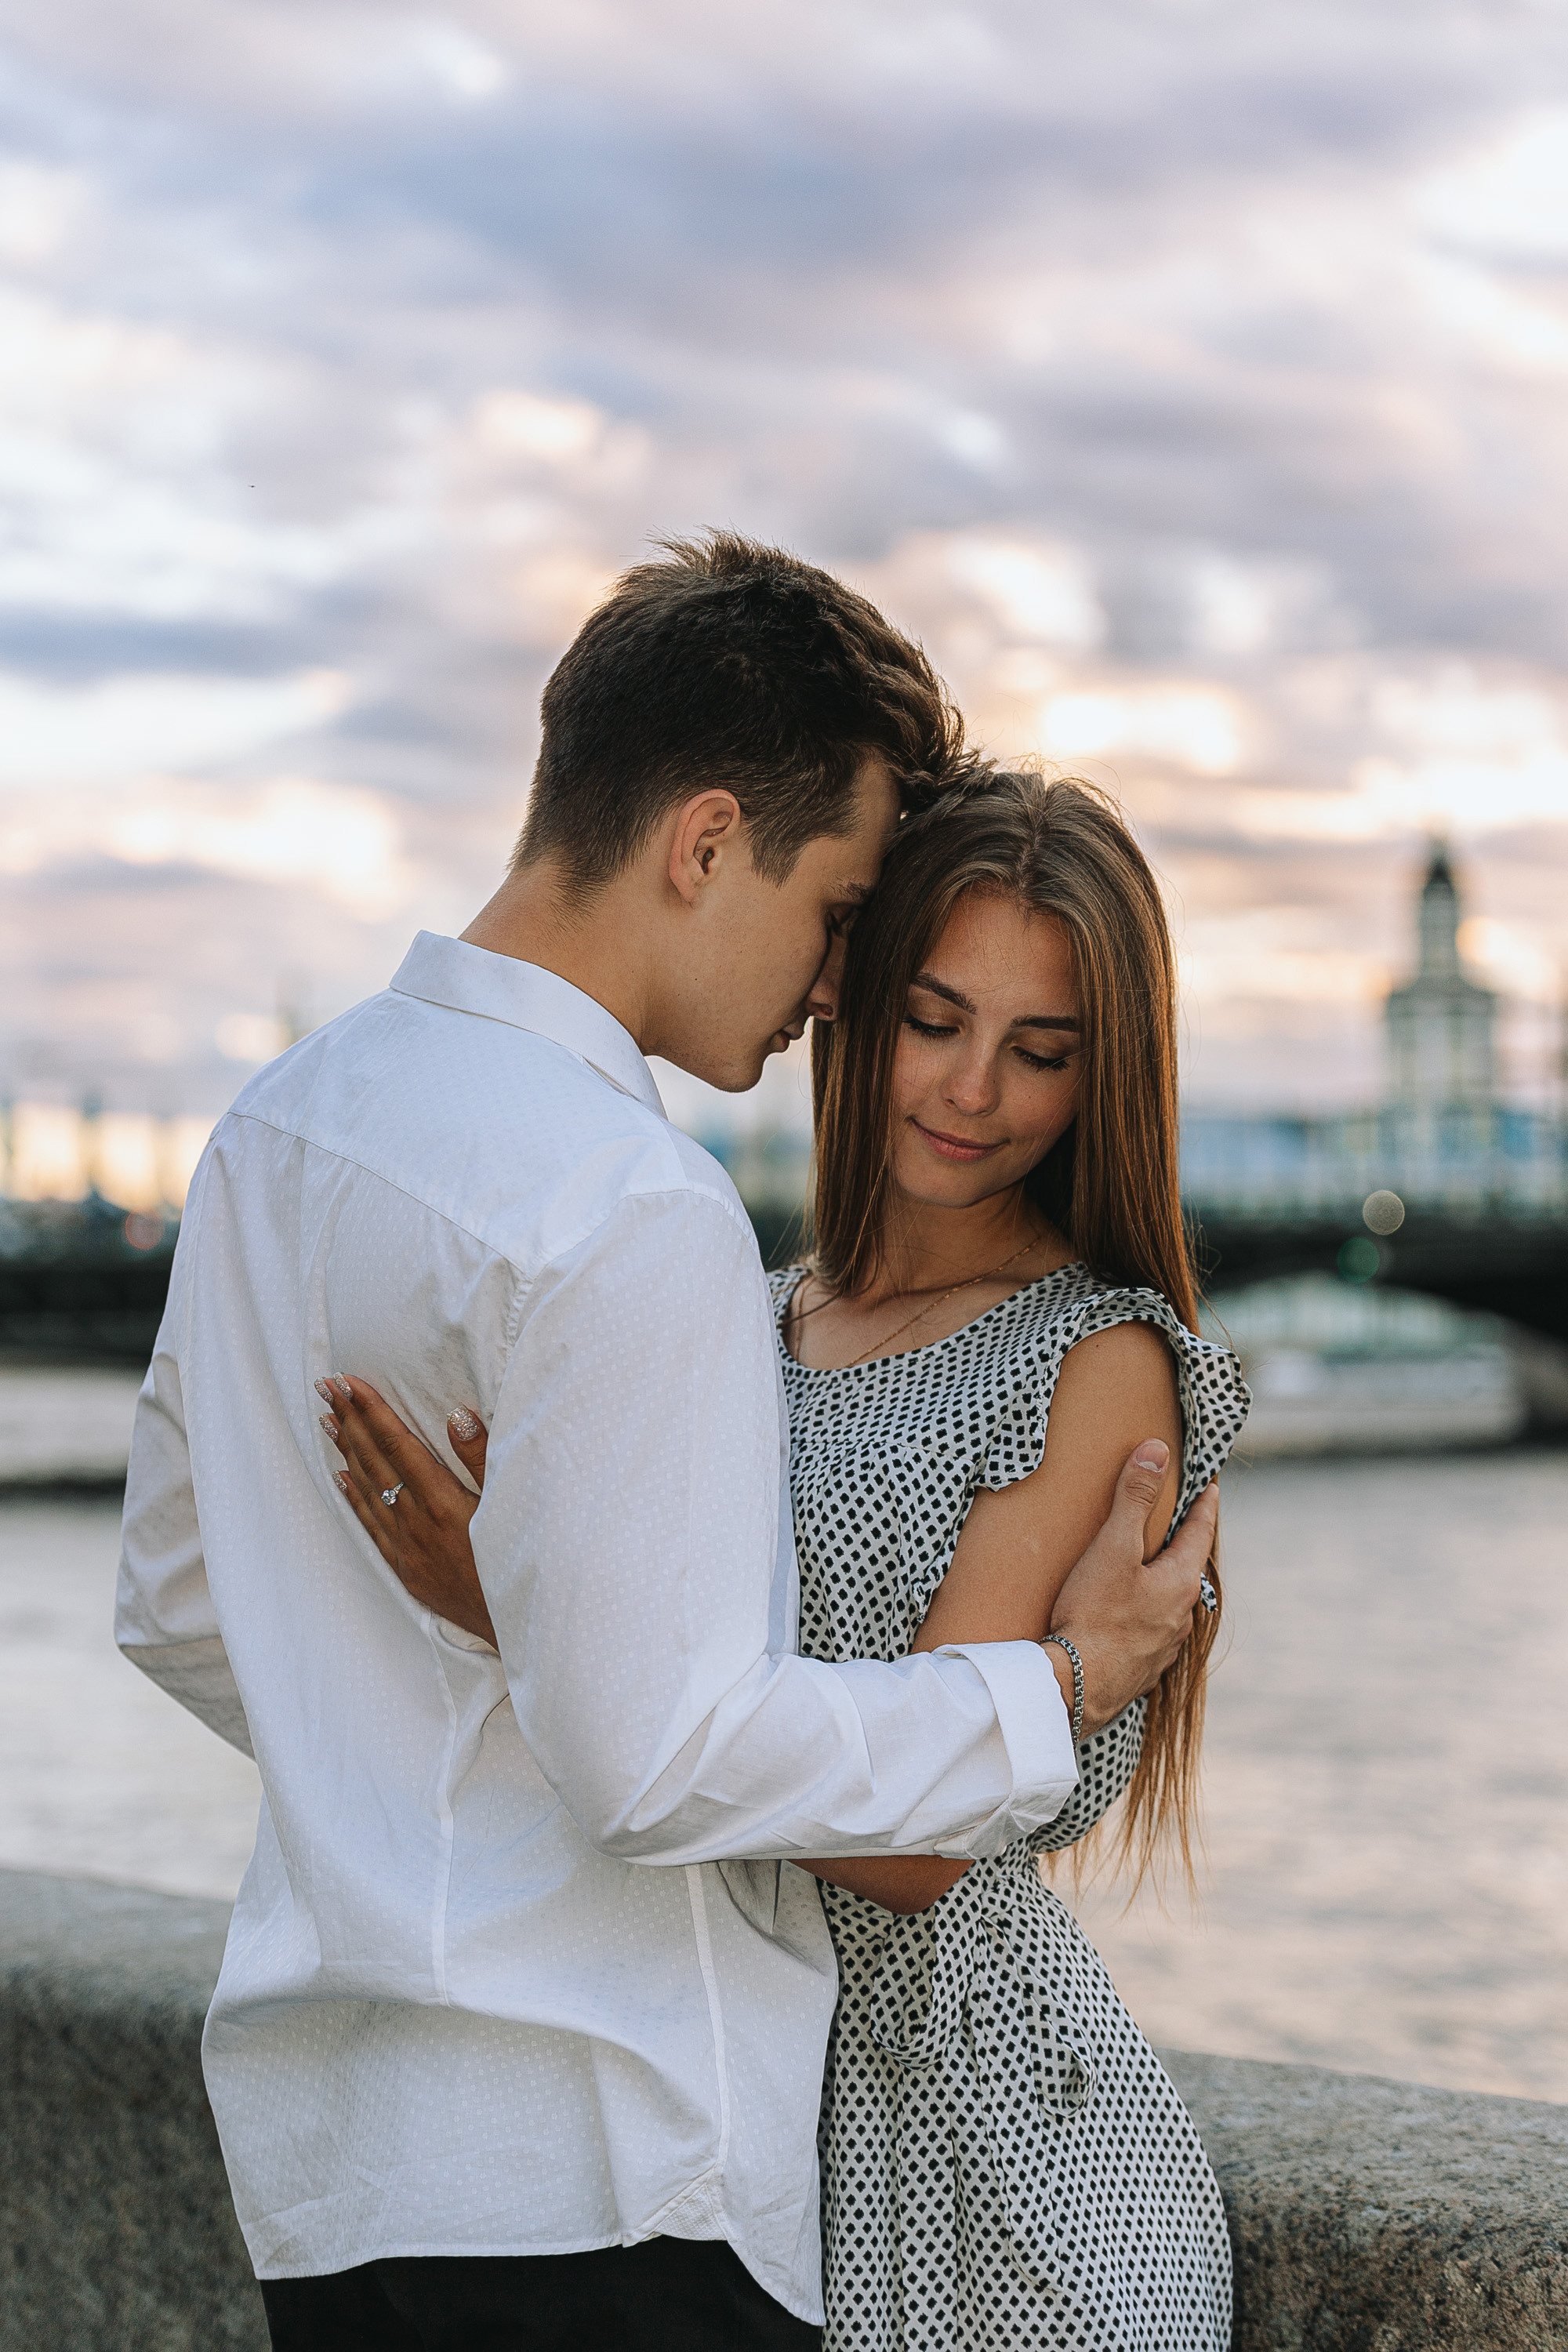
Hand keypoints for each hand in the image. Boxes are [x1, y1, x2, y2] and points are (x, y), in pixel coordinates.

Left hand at [314, 1375, 495, 1646]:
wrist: (518, 1626)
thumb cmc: (522, 1561)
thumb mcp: (512, 1506)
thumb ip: (484, 1460)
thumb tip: (457, 1417)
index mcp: (443, 1502)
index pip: (398, 1445)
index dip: (372, 1410)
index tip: (349, 1382)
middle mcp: (417, 1523)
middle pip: (375, 1461)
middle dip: (351, 1420)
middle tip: (327, 1388)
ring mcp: (407, 1548)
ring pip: (367, 1490)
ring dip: (346, 1452)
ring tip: (327, 1420)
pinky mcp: (406, 1569)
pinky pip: (371, 1526)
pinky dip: (354, 1498)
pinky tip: (341, 1476)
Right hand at [1047, 1440, 1217, 1737]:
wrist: (1077, 1687)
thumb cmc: (1094, 1615)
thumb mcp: (1113, 1548)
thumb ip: (1134, 1499)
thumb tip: (1158, 1452)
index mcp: (1180, 1582)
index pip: (1201, 1532)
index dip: (1205, 1505)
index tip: (1211, 1486)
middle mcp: (1181, 1615)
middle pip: (1188, 1569)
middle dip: (1183, 1545)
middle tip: (1177, 1523)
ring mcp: (1166, 1647)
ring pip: (1172, 1605)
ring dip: (1165, 1585)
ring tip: (1149, 1571)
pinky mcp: (1144, 1669)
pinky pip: (1154, 1634)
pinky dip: (1146, 1617)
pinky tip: (1130, 1619)